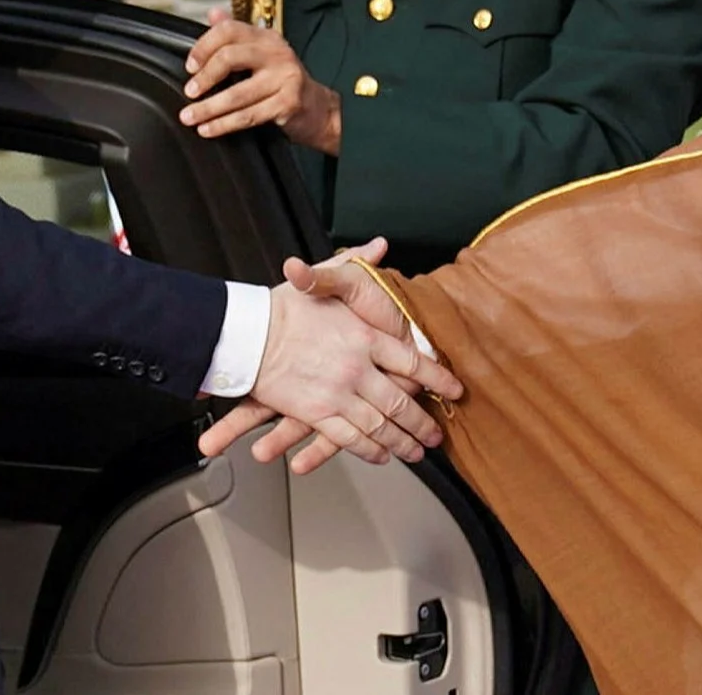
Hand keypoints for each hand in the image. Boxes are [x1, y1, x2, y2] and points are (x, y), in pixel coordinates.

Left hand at [181, 8, 341, 153]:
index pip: (229, 30)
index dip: (204, 46)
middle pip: (230, 57)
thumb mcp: (263, 53)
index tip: (189, 65)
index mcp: (267, 37)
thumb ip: (237, 36)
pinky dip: (223, 124)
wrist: (319, 109)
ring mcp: (285, 78)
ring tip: (189, 116)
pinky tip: (208, 129)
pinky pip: (247, 116)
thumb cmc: (284, 82)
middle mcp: (277, 53)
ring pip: (236, 94)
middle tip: (189, 92)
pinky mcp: (287, 104)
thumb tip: (212, 13)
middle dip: (204, 77)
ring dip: (208, 108)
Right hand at [198, 240, 462, 475]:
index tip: (455, 390)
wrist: (245, 334)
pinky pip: (350, 438)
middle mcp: (357, 368)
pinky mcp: (317, 412)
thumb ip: (355, 263)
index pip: (413, 362)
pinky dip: (369, 450)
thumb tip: (379, 245)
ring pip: (381, 426)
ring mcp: (339, 394)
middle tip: (436, 436)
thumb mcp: (325, 278)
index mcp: (365, 336)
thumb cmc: (281, 308)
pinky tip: (380, 455)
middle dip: (422, 423)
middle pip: (402, 402)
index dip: (438, 378)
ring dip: (402, 442)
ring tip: (416, 452)